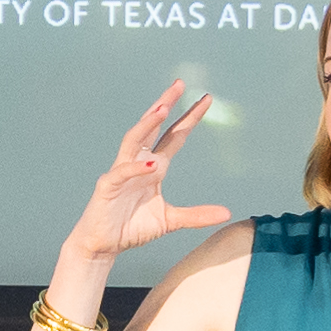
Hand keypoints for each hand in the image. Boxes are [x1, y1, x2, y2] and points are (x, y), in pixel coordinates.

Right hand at [62, 83, 248, 269]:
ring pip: (133, 139)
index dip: (188, 118)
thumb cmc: (131, 228)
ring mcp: (122, 171)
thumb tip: (226, 213)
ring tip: (162, 108)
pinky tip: (151, 163)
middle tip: (179, 84)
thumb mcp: (170, 220)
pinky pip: (122, 171)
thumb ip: (196, 215)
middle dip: (165, 104)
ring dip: (147, 123)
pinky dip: (136, 166)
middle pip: (152, 127)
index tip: (205, 100)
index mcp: (154, 167)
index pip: (173, 136)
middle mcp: (138, 162)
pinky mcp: (107, 186)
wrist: (103, 246)